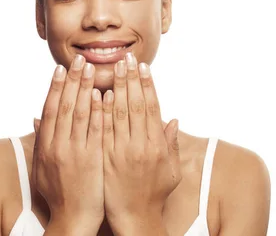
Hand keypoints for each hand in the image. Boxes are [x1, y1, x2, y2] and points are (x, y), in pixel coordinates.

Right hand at [31, 54, 104, 230]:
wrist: (72, 219)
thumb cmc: (58, 194)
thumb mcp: (42, 168)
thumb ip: (41, 140)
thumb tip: (36, 117)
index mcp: (45, 147)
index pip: (50, 110)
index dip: (55, 87)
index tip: (61, 68)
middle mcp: (57, 147)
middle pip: (64, 106)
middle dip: (72, 80)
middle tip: (79, 59)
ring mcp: (74, 153)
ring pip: (78, 114)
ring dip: (84, 88)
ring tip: (90, 68)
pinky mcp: (91, 160)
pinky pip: (94, 131)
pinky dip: (97, 111)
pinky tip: (102, 95)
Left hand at [102, 52, 180, 226]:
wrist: (134, 218)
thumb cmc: (153, 194)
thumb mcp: (171, 170)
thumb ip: (171, 143)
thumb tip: (173, 119)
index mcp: (158, 146)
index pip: (153, 108)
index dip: (148, 85)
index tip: (144, 67)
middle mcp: (142, 146)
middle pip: (137, 105)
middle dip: (132, 79)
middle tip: (127, 58)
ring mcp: (123, 152)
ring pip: (120, 113)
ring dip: (118, 88)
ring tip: (114, 68)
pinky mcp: (106, 158)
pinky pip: (104, 130)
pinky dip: (104, 111)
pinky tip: (102, 94)